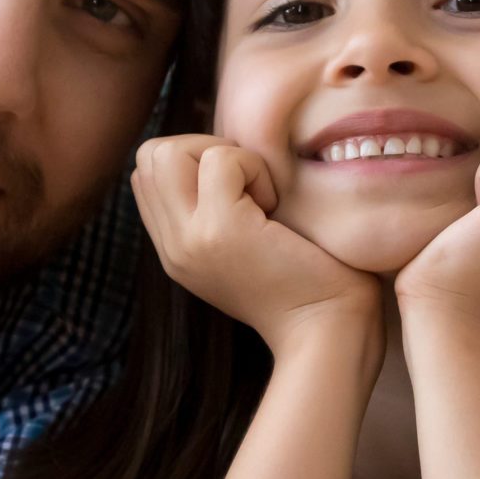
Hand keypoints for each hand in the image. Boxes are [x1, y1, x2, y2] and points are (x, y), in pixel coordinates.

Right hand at [132, 135, 380, 358]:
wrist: (330, 331)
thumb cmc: (312, 282)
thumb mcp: (249, 246)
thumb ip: (219, 209)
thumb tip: (222, 152)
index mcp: (177, 249)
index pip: (149, 173)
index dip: (194, 160)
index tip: (241, 188)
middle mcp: (173, 246)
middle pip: (150, 155)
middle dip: (202, 147)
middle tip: (249, 185)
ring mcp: (189, 239)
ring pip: (168, 151)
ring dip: (224, 156)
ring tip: (260, 196)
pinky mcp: (219, 231)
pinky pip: (220, 159)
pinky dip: (255, 167)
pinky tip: (276, 206)